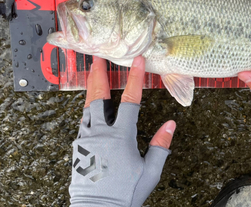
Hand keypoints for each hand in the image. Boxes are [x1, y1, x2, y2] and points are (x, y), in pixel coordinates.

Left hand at [69, 56, 175, 206]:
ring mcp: (87, 139)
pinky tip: (91, 106)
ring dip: (91, 89)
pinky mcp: (79, 147)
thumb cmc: (125, 194)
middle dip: (98, 74)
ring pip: (87, 107)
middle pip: (98, 97)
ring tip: (93, 74)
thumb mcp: (150, 172)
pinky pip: (83, 122)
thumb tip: (171, 124)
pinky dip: (88, 109)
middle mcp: (101, 134)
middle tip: (97, 57)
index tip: (138, 60)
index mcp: (121, 137)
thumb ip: (161, 146)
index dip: (135, 78)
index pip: (130, 100)